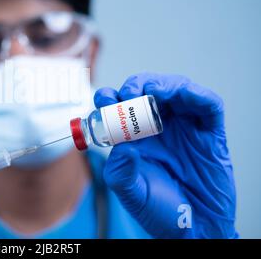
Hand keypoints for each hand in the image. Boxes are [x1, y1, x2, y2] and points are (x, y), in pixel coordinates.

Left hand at [95, 73, 236, 237]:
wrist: (196, 231)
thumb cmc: (161, 212)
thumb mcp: (132, 193)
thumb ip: (121, 173)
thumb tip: (120, 146)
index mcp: (136, 138)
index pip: (120, 107)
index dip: (110, 98)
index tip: (104, 99)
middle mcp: (159, 128)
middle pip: (147, 91)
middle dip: (136, 85)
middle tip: (129, 93)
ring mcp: (185, 128)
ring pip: (176, 91)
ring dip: (163, 84)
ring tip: (152, 92)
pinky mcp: (210, 133)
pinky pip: (208, 105)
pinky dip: (197, 95)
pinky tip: (182, 95)